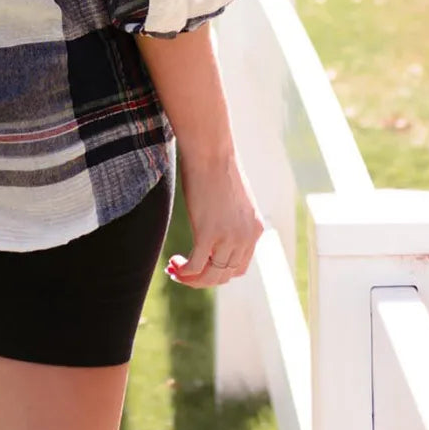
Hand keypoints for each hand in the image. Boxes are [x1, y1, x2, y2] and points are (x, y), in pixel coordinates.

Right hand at [165, 148, 264, 288]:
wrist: (210, 150)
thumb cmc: (216, 164)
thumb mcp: (233, 198)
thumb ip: (231, 217)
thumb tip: (217, 224)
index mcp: (255, 228)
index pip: (239, 266)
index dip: (218, 271)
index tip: (200, 266)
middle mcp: (246, 237)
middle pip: (226, 274)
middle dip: (203, 279)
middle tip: (183, 272)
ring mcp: (229, 237)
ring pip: (211, 275)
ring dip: (192, 279)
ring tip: (175, 270)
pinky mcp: (208, 233)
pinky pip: (196, 265)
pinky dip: (184, 271)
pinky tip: (173, 264)